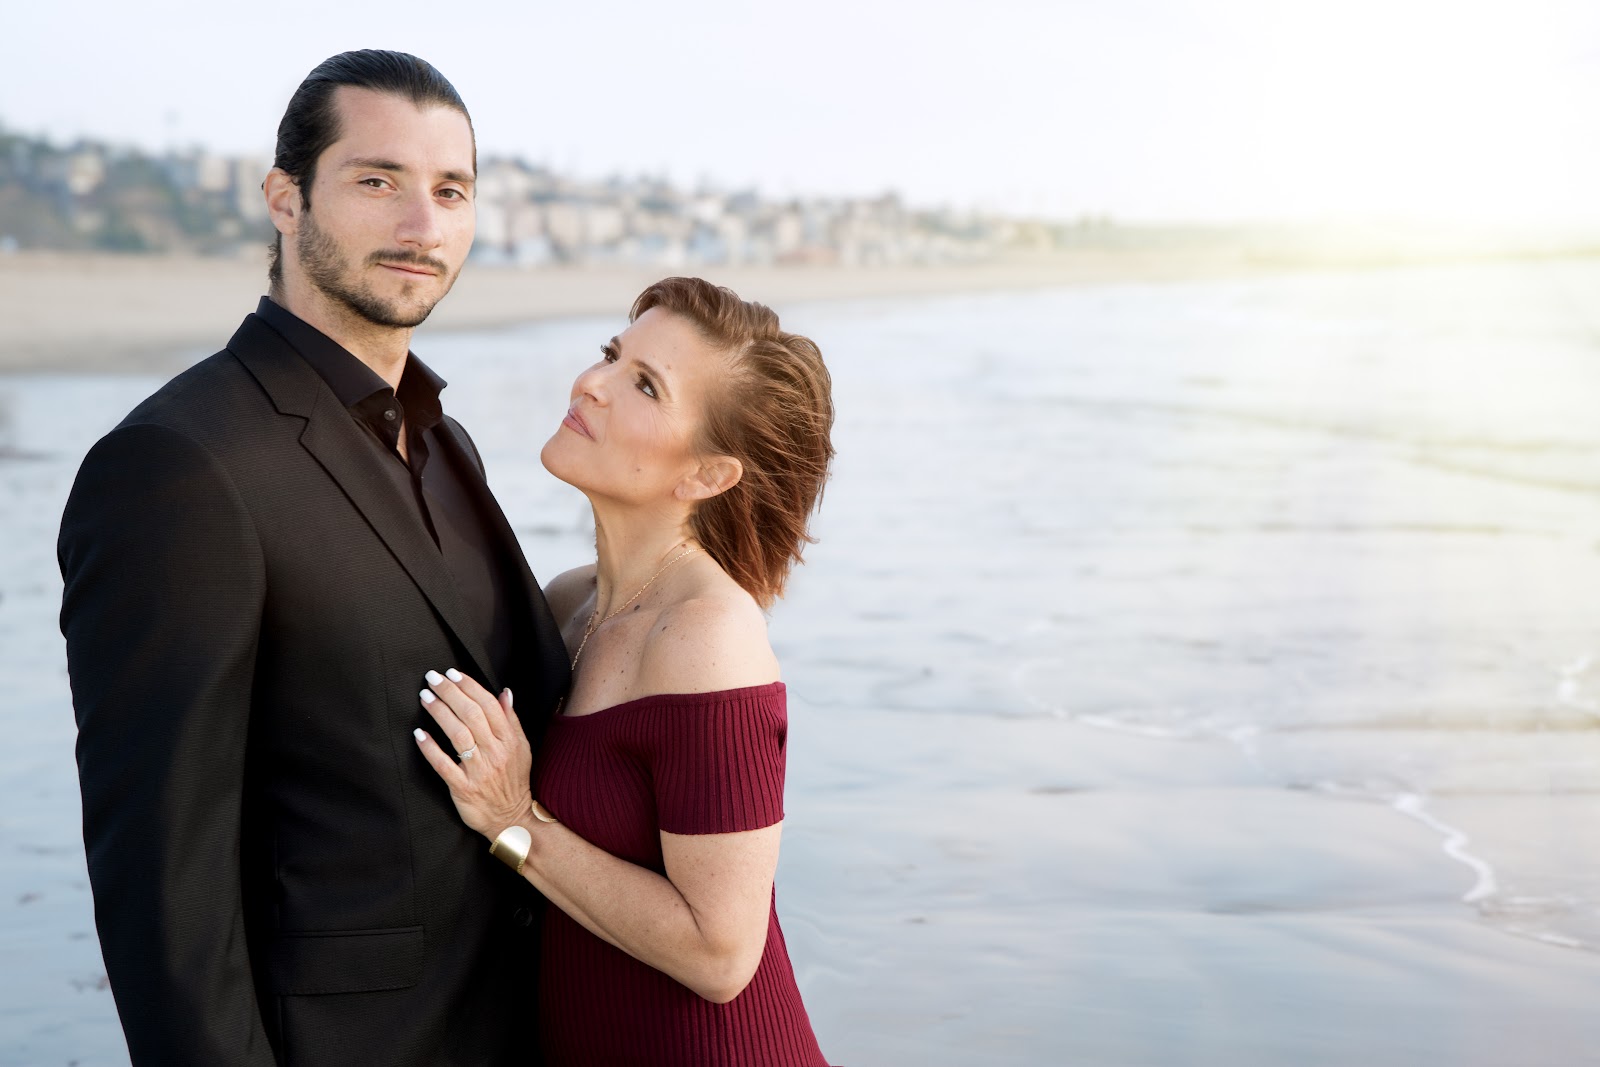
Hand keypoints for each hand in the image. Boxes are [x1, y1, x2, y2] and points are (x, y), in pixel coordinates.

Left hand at [412, 669, 531, 837]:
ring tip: (425, 697)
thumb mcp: (521, 748)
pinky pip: (444, 765)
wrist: (511, 819)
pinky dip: (430, 749)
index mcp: (509, 740)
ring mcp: (479, 771)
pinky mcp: (463, 788)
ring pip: (458, 735)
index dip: (469, 686)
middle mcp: (495, 753)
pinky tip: (418, 734)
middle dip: (450, 693)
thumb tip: (504, 692)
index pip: (489, 705)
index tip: (452, 674)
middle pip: (471, 715)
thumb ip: (511, 720)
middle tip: (432, 678)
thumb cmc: (514, 781)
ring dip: (440, 713)